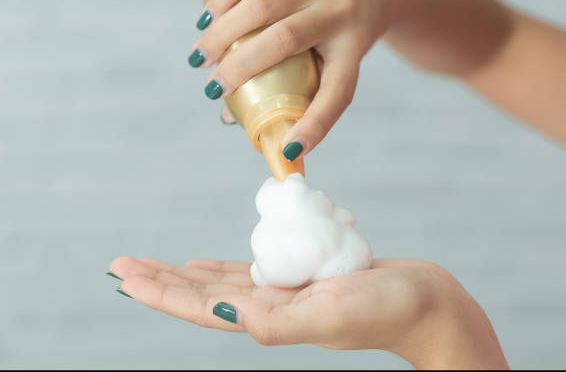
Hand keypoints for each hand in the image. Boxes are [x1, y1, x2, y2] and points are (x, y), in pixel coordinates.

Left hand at [108, 256, 507, 368]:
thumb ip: (274, 319)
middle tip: (122, 265)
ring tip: (157, 265)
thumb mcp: (329, 314)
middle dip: (162, 280)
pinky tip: (215, 262)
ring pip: (224, 281)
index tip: (123, 276)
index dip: (160, 291)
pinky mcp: (307, 277)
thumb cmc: (385, 310)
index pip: (201, 306)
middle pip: (203, 293)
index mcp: (269, 318)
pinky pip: (256, 267)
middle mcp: (272, 308)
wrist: (427, 303)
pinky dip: (228, 263)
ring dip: (187, 272)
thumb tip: (224, 310)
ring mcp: (288, 293)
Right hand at [190, 0, 406, 157]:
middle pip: (284, 40)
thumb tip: (230, 117)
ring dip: (223, 30)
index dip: (315, 125)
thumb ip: (295, 89)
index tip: (289, 151)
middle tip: (211, 87)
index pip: (338, 93)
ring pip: (262, 2)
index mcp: (353, 48)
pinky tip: (209, 14)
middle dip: (240, 67)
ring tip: (201, 54)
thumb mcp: (336, 62)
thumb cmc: (346, 35)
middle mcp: (340, 11)